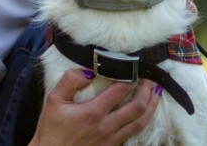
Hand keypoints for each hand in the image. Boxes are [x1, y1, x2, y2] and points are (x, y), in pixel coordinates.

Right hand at [29, 70, 160, 145]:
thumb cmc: (51, 129)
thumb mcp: (53, 100)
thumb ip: (70, 81)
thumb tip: (88, 71)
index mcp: (92, 113)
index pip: (119, 90)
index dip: (130, 76)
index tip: (134, 67)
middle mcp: (106, 126)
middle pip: (136, 107)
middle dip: (146, 90)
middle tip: (149, 78)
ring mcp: (111, 139)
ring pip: (140, 122)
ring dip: (151, 106)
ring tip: (155, 93)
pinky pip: (133, 133)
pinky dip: (143, 121)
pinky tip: (145, 114)